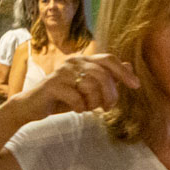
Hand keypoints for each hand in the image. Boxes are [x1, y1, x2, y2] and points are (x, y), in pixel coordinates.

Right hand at [18, 53, 139, 119]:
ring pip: (90, 85)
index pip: (109, 59)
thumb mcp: (88, 88)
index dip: (124, 72)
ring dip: (94, 102)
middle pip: (102, 74)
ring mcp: (61, 72)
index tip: (136, 85)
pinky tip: (77, 110)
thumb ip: (107, 77)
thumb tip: (128, 66)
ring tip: (89, 108)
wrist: (34, 106)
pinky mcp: (52, 85)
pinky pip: (76, 97)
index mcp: (83, 60)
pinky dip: (81, 107)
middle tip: (108, 107)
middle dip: (110, 93)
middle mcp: (73, 62)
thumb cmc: (63, 97)